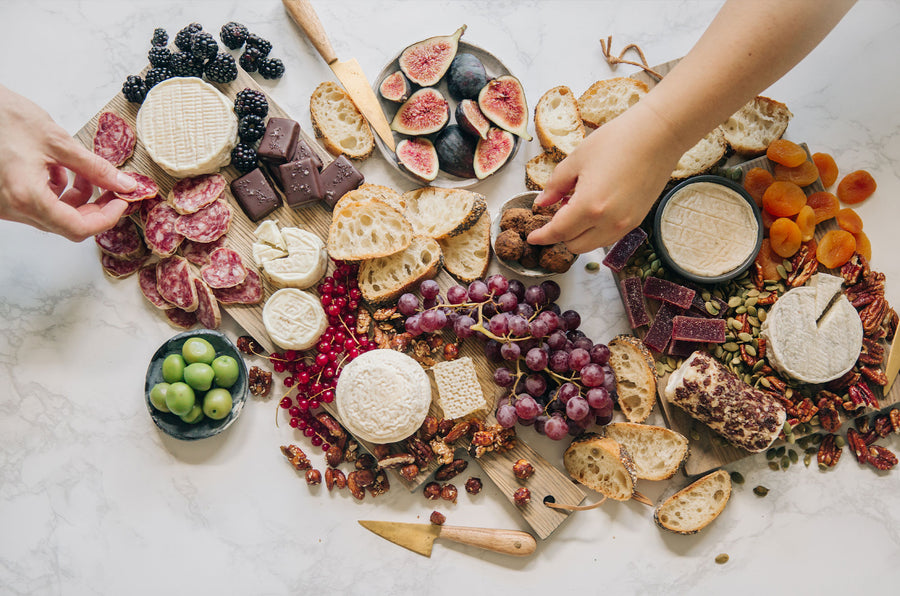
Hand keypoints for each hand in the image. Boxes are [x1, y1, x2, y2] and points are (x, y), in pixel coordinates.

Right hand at [0, 85, 136, 241]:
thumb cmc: (4, 117)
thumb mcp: (57, 141)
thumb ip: (95, 168)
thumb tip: (123, 184)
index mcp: (26, 198)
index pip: (77, 228)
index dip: (106, 218)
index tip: (122, 202)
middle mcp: (12, 209)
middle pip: (66, 224)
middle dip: (94, 208)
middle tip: (113, 189)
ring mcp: (5, 206)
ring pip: (53, 215)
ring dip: (77, 198)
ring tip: (85, 172)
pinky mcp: (3, 197)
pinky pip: (37, 204)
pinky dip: (56, 192)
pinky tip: (60, 170)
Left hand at [526, 101, 684, 253]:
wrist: (659, 134)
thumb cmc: (618, 140)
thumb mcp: (577, 159)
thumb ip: (556, 185)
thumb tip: (543, 202)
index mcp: (589, 207)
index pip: (558, 232)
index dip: (542, 236)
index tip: (532, 237)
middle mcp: (608, 222)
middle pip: (574, 245)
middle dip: (560, 234)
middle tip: (558, 211)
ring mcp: (625, 224)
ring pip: (592, 244)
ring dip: (579, 233)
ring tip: (577, 205)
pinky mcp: (637, 220)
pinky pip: (609, 236)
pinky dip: (596, 230)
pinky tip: (594, 207)